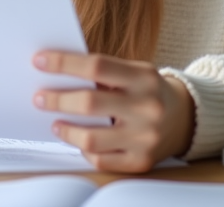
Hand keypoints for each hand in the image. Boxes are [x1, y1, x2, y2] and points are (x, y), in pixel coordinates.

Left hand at [33, 50, 194, 172]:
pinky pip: (101, 159)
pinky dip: (84, 150)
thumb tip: (56, 73)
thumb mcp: (133, 71)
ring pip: (91, 138)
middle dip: (57, 99)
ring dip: (65, 130)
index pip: (96, 66)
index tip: (40, 61)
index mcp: (143, 77)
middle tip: (39, 97)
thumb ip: (102, 71)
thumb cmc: (147, 90)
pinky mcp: (141, 161)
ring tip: (55, 123)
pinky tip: (78, 141)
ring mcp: (145, 137)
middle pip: (89, 103)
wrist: (184, 118)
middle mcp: (147, 107)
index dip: (64, 63)